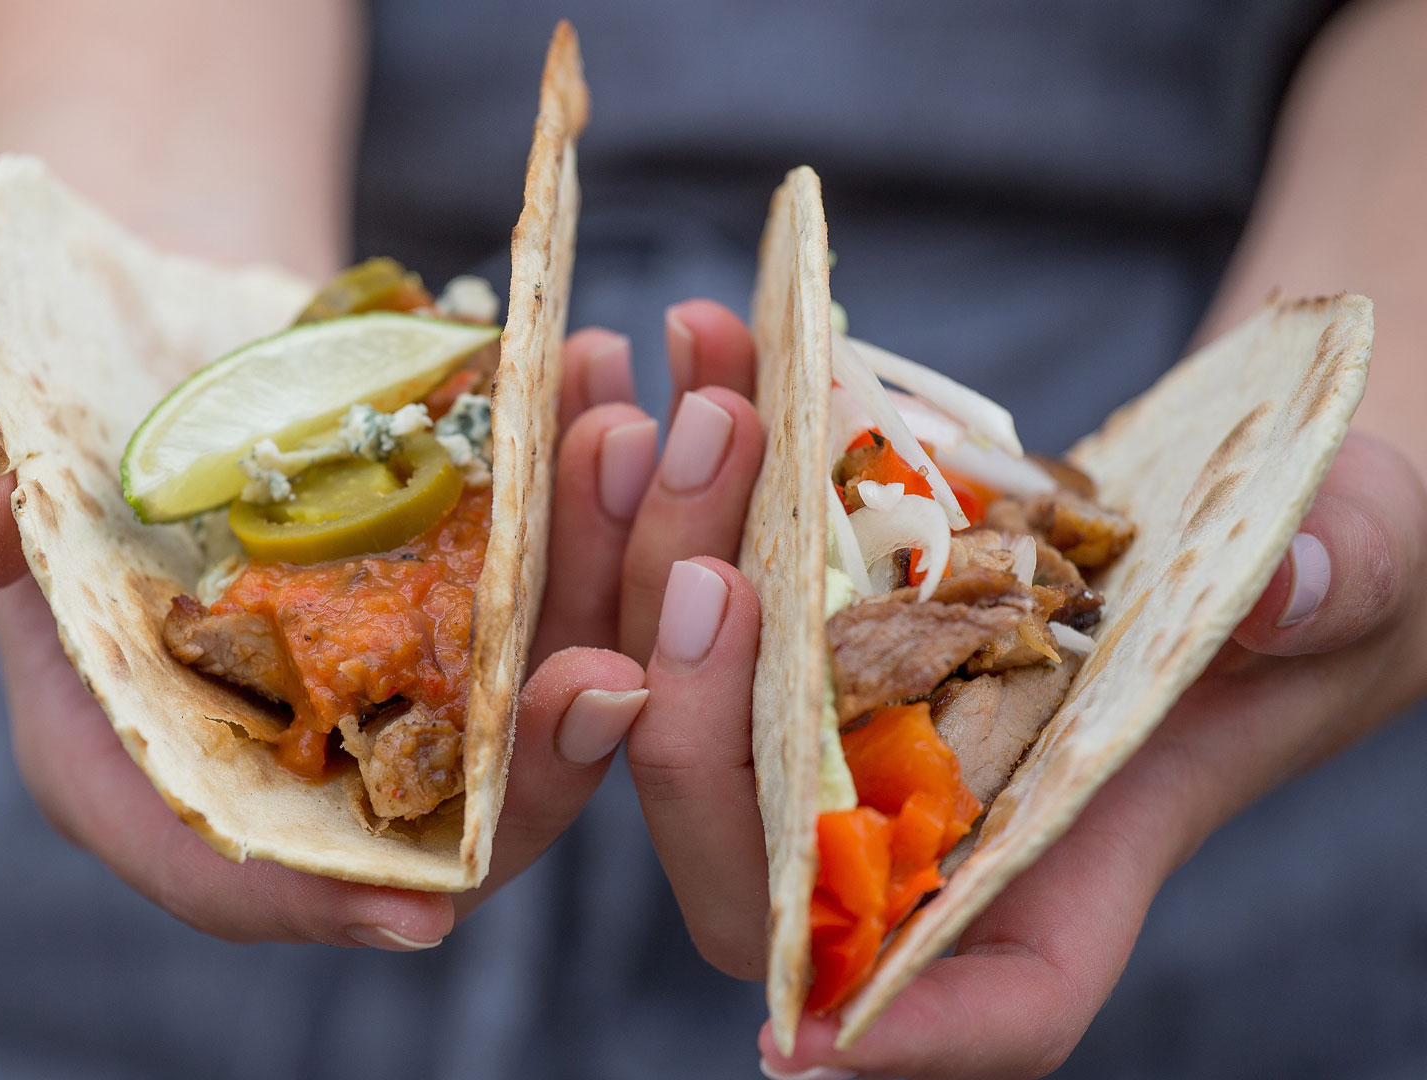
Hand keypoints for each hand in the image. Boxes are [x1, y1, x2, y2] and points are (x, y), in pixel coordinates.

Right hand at [0, 299, 766, 946]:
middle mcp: (289, 747)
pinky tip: (609, 402)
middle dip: (527, 750)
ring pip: (523, 692)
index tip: (427, 909)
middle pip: (434, 810)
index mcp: (153, 763)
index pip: (238, 876)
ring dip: (594, 592)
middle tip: (611, 677)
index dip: (326, 904)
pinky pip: (551, 587)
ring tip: (624, 455)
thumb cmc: (46, 421)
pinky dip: (592, 510)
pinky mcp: (458, 601)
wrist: (145, 335)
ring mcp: (386, 678)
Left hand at [611, 320, 1426, 1078]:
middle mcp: (925, 808)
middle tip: (708, 575)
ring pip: (692, 694)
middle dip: (701, 731)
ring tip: (698, 407)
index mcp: (1066, 863)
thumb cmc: (1322, 571)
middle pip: (764, 850)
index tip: (803, 1042)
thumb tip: (1277, 589)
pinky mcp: (800, 608)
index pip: (986, 1001)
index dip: (900, 1036)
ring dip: (659, 557)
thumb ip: (1334, 589)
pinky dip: (683, 458)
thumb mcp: (1359, 572)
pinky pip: (698, 556)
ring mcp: (844, 709)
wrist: (1234, 488)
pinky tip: (700, 337)